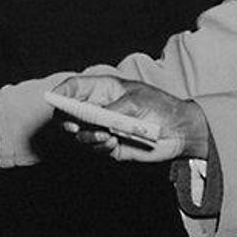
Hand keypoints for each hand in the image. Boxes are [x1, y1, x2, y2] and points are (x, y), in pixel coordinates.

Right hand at [51, 75, 209, 162]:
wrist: (181, 130)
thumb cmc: (162, 107)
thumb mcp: (137, 102)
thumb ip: (113, 109)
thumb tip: (94, 119)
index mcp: (103, 89)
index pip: (73, 88)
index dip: (61, 93)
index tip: (55, 100)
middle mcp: (98, 108)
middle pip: (68, 114)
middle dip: (67, 121)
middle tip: (75, 126)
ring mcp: (103, 127)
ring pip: (79, 134)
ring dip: (88, 136)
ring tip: (107, 136)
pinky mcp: (110, 145)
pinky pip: (95, 148)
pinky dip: (101, 146)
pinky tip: (114, 142)